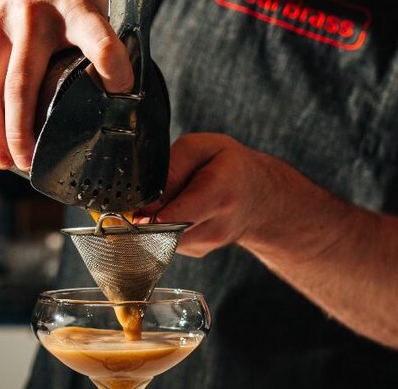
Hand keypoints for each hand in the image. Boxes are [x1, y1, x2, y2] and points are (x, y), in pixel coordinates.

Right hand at [0, 0, 133, 170]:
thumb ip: (110, 37)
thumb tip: (130, 89)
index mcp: (73, 6)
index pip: (95, 32)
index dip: (110, 60)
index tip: (121, 89)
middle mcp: (31, 17)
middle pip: (22, 82)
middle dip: (24, 129)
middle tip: (32, 163)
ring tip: (7, 162)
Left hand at [138, 133, 285, 257]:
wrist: (259, 196)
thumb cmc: (229, 166)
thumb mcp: (202, 147)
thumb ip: (172, 168)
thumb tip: (145, 201)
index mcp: (220, 194)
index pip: (177, 217)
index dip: (150, 216)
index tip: (138, 211)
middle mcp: (216, 226)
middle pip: (164, 231)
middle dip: (147, 215)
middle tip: (149, 197)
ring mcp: (208, 243)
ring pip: (161, 237)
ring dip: (156, 220)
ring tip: (173, 199)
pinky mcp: (198, 251)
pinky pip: (167, 240)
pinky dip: (165, 225)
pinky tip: (180, 210)